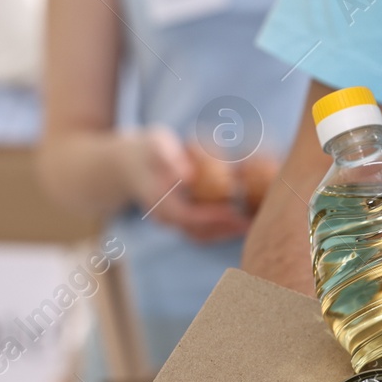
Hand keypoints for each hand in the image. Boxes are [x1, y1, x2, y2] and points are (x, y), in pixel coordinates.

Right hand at [126, 128, 251, 242]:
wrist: (127, 164)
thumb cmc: (147, 149)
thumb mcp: (156, 146)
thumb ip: (170, 159)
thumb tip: (188, 176)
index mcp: (159, 202)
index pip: (189, 217)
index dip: (213, 217)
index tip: (236, 212)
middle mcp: (165, 218)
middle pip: (199, 232)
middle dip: (227, 229)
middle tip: (253, 223)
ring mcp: (171, 223)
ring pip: (202, 236)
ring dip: (226, 233)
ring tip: (252, 224)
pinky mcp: (179, 222)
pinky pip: (201, 232)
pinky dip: (221, 229)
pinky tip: (240, 221)